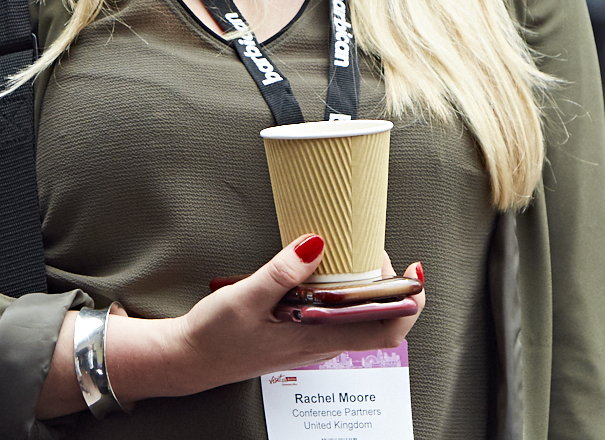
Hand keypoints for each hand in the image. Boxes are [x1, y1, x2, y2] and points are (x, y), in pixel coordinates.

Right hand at [107, 236, 422, 403]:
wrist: (189, 360)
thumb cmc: (215, 337)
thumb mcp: (245, 298)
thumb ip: (282, 272)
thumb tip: (316, 244)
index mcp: (317, 339)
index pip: (385, 331)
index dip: (409, 303)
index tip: (414, 273)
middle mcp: (322, 344)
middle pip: (377, 319)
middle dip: (387, 284)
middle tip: (374, 247)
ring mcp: (312, 340)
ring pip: (356, 315)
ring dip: (364, 285)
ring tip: (355, 251)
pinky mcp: (300, 333)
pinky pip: (335, 313)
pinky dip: (342, 290)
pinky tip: (326, 269)